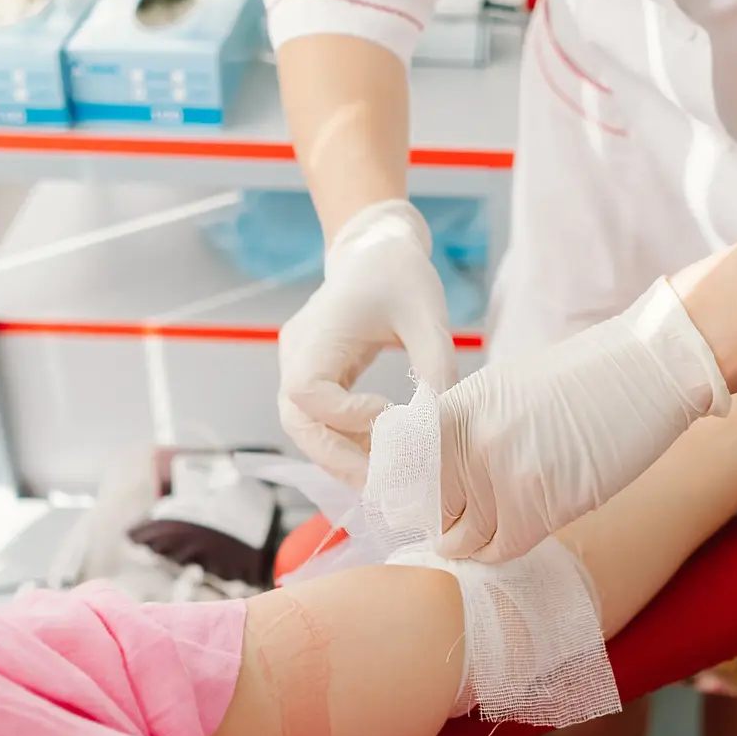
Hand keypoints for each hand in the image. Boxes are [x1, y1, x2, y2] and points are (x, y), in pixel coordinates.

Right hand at [278, 200, 458, 485]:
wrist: (376, 249)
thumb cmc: (401, 276)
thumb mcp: (428, 316)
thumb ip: (436, 366)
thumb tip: (441, 423)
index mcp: (315, 334)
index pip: (308, 393)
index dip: (344, 416)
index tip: (389, 418)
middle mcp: (295, 355)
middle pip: (298, 423)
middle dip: (337, 459)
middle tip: (382, 486)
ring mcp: (298, 367)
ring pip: (306, 429)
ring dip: (341, 458)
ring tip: (383, 482)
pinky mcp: (314, 376)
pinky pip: (319, 421)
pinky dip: (345, 444)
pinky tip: (378, 459)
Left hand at [436, 278, 729, 563]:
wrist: (648, 369)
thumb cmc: (581, 383)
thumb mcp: (502, 393)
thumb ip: (465, 434)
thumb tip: (439, 491)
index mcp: (452, 409)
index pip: (409, 478)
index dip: (421, 502)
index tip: (435, 511)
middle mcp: (465, 440)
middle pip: (436, 515)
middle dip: (450, 526)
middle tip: (469, 527)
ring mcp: (499, 472)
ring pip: (468, 538)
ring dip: (481, 542)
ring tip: (501, 527)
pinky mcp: (536, 502)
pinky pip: (503, 548)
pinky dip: (508, 549)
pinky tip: (527, 527)